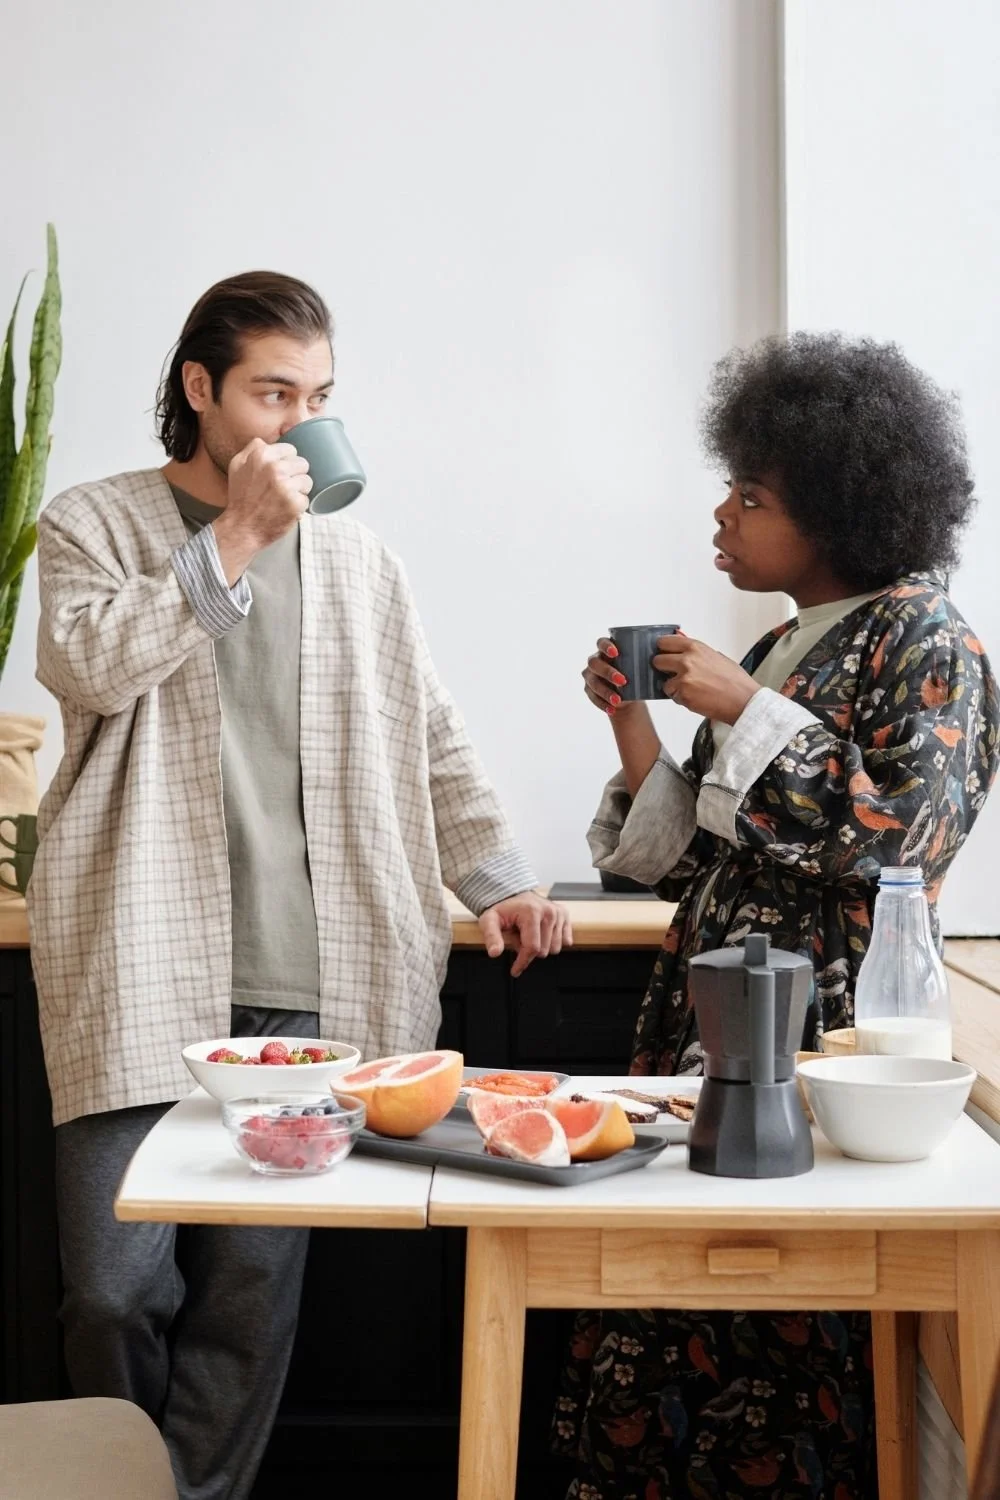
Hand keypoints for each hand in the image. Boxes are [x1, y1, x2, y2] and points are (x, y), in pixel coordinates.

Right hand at [212, 439, 312, 581]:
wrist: (242, 528)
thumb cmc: (240, 498)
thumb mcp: (237, 466)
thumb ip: (252, 449)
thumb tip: (267, 442)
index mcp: (261, 455)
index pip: (291, 450)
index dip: (287, 462)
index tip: (279, 473)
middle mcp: (274, 468)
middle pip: (302, 464)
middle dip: (295, 475)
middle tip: (281, 488)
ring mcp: (286, 486)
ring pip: (308, 481)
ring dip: (299, 490)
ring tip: (284, 499)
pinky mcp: (295, 503)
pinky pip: (307, 499)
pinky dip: (299, 506)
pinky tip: (286, 509)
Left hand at [478, 892, 573, 977]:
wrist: (513, 894)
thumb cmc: (502, 909)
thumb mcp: (490, 921)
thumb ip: (491, 936)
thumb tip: (495, 952)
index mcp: (531, 912)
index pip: (532, 948)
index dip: (522, 962)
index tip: (515, 970)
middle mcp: (548, 912)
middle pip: (544, 951)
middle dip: (529, 950)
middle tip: (519, 937)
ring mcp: (558, 913)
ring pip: (554, 948)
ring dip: (541, 945)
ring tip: (529, 933)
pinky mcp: (564, 914)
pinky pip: (565, 941)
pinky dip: (552, 941)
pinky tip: (542, 932)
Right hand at [582, 637, 636, 716]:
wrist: (629, 693)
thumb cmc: (634, 674)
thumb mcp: (639, 666)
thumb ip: (642, 661)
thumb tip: (659, 660)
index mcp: (606, 650)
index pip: (601, 642)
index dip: (606, 647)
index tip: (616, 653)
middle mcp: (595, 661)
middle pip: (595, 663)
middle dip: (608, 672)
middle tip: (623, 681)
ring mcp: (590, 675)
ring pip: (593, 682)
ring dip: (605, 692)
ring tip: (618, 700)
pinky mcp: (589, 690)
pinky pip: (593, 697)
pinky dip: (603, 704)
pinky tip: (612, 709)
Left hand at [652, 633, 758, 723]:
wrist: (743, 701)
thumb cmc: (735, 682)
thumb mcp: (716, 657)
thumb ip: (696, 653)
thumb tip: (682, 650)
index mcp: (695, 647)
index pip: (665, 642)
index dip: (663, 650)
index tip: (663, 653)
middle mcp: (687, 660)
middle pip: (657, 661)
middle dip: (664, 669)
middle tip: (674, 674)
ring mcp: (683, 677)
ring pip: (664, 682)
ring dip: (673, 687)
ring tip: (692, 690)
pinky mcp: (682, 694)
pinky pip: (673, 696)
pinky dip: (681, 699)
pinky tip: (696, 698)